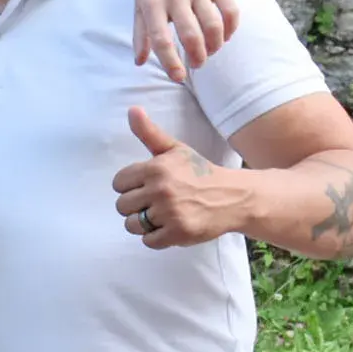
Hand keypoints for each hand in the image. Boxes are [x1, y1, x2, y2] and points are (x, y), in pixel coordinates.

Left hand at [113, 107, 235, 247]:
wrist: (234, 196)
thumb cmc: (199, 172)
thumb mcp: (174, 149)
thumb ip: (149, 133)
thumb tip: (132, 110)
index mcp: (155, 168)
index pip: (118, 184)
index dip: (131, 186)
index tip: (148, 186)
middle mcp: (161, 190)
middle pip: (122, 206)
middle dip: (137, 205)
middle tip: (158, 201)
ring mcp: (170, 213)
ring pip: (132, 226)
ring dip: (144, 223)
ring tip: (164, 214)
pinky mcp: (178, 233)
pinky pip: (148, 241)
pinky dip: (157, 237)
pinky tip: (172, 225)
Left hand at [132, 0, 239, 84]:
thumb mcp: (138, 6)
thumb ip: (141, 35)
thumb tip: (140, 63)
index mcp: (152, 4)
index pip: (161, 40)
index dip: (171, 62)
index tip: (178, 77)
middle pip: (191, 34)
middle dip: (197, 56)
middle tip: (197, 65)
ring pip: (213, 24)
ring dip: (215, 45)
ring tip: (210, 52)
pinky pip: (230, 8)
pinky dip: (231, 27)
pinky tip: (225, 36)